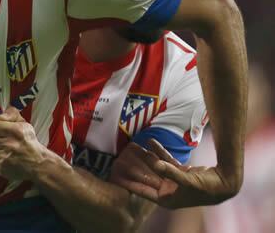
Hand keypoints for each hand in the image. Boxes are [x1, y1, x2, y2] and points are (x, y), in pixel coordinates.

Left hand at [0, 106, 45, 181]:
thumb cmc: (29, 142)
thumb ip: (11, 115)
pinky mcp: (1, 168)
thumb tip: (0, 116)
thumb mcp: (24, 124)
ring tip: (3, 148)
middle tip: (1, 139)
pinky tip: (4, 156)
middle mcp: (9, 144)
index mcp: (15, 131)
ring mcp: (4, 157)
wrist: (37, 163)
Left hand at [111, 139, 237, 207]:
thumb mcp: (186, 181)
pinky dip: (159, 151)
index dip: (129, 183)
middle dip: (134, 167)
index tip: (115, 177)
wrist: (225, 184)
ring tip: (134, 145)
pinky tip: (151, 141)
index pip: (142, 191)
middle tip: (120, 157)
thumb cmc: (206, 188)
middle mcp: (168, 191)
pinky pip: (166, 160)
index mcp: (166, 199)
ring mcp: (173, 181)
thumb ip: (169, 171)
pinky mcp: (180, 172)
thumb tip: (154, 163)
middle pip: (146, 177)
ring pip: (155, 167)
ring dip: (146, 156)